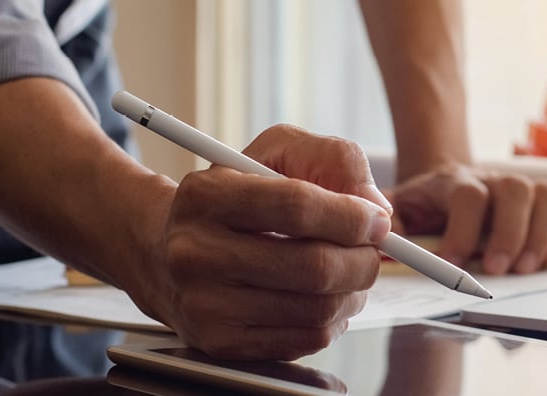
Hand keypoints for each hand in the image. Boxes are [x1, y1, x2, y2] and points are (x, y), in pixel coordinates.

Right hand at [129, 125, 391, 360]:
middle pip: (312, 266)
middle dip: (363, 260)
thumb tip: (378, 211)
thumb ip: (335, 161)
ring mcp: (205, 304)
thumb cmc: (238, 196)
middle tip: (373, 251)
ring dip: (353, 291)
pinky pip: (305, 339)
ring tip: (349, 272)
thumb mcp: (278, 154)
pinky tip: (323, 297)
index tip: (378, 220)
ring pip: (317, 309)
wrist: (168, 252)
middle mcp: (195, 253)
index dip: (351, 216)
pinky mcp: (221, 343)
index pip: (296, 206)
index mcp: (206, 196)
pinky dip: (332, 319)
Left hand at [387, 163, 546, 274]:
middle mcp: (492, 178)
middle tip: (498, 270)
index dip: (463, 230)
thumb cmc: (423, 205)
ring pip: (544, 196)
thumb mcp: (397, 207)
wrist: (446, 182)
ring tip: (525, 270)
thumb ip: (387, 219)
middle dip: (509, 233)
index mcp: (453, 180)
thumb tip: (385, 238)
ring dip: (539, 235)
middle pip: (514, 190)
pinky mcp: (543, 200)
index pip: (467, 195)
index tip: (452, 264)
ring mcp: (521, 186)